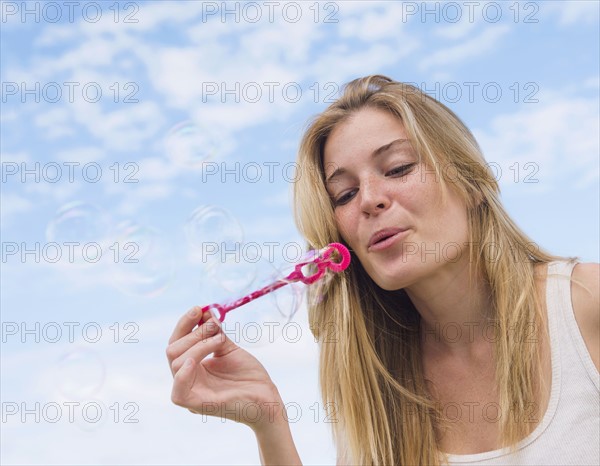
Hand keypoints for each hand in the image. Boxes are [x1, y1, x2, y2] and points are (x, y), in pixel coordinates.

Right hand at [166, 306, 284, 429]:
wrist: (267, 396)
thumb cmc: (249, 376)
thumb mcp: (228, 348)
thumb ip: (214, 333)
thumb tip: (205, 312)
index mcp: (192, 368)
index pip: (176, 342)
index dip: (185, 324)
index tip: (199, 308)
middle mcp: (187, 380)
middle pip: (172, 350)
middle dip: (193, 333)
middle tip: (215, 326)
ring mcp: (191, 393)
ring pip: (177, 363)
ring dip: (199, 345)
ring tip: (221, 340)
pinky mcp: (197, 406)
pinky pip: (178, 391)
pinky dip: (184, 373)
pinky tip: (196, 361)